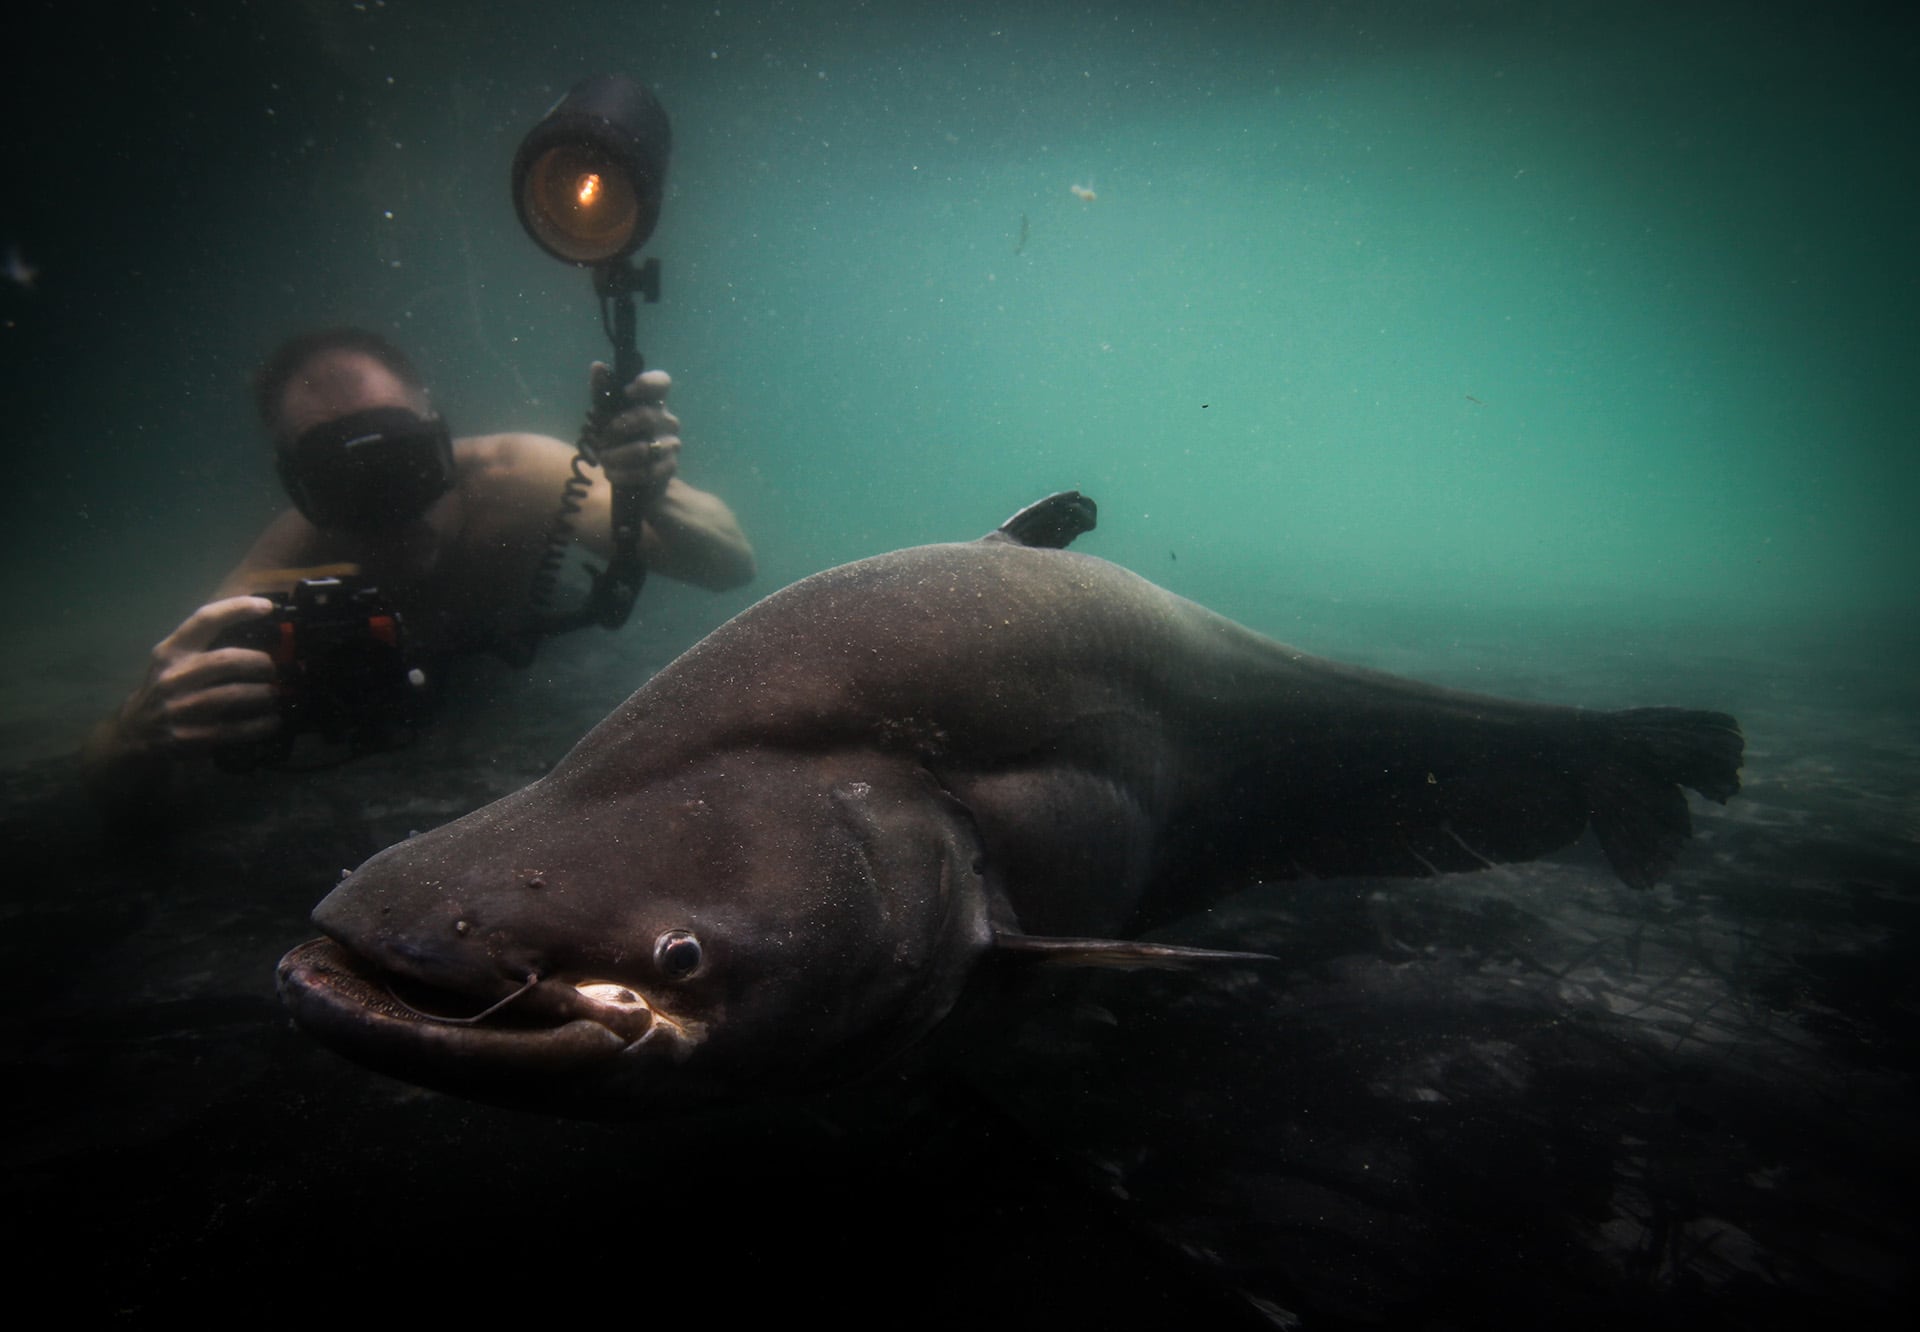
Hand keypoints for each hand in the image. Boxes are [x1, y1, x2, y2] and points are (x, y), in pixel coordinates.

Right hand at [115, 597, 281, 755]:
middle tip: (272, 669)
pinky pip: (237, 728)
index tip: (267, 606)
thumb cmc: (165, 690)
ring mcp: (181, 708)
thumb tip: (262, 633)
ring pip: (236, 694)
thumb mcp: (173, 662)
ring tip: (274, 694)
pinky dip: (262, 724)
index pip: (205, 620)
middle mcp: (173, 676)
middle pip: (228, 660)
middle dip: (261, 663)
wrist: (134, 734)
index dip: (238, 608)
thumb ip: (205, 646)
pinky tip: (272, 721)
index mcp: (171, 652)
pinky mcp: (191, 737)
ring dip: (265, 694)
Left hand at [586, 363, 680, 506]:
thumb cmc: (620, 438)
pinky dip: (624, 474)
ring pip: (644, 449)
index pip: (662, 382)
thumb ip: (602, 391)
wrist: (632, 474)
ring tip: (603, 459)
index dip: (648, 383)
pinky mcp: (669, 467)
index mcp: (654, 401)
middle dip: (618, 429)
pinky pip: (647, 471)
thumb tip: (597, 366)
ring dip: (617, 456)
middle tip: (602, 438)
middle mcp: (667, 420)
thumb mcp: (605, 414)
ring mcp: (671, 444)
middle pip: (647, 417)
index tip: (627, 391)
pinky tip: (611, 474)